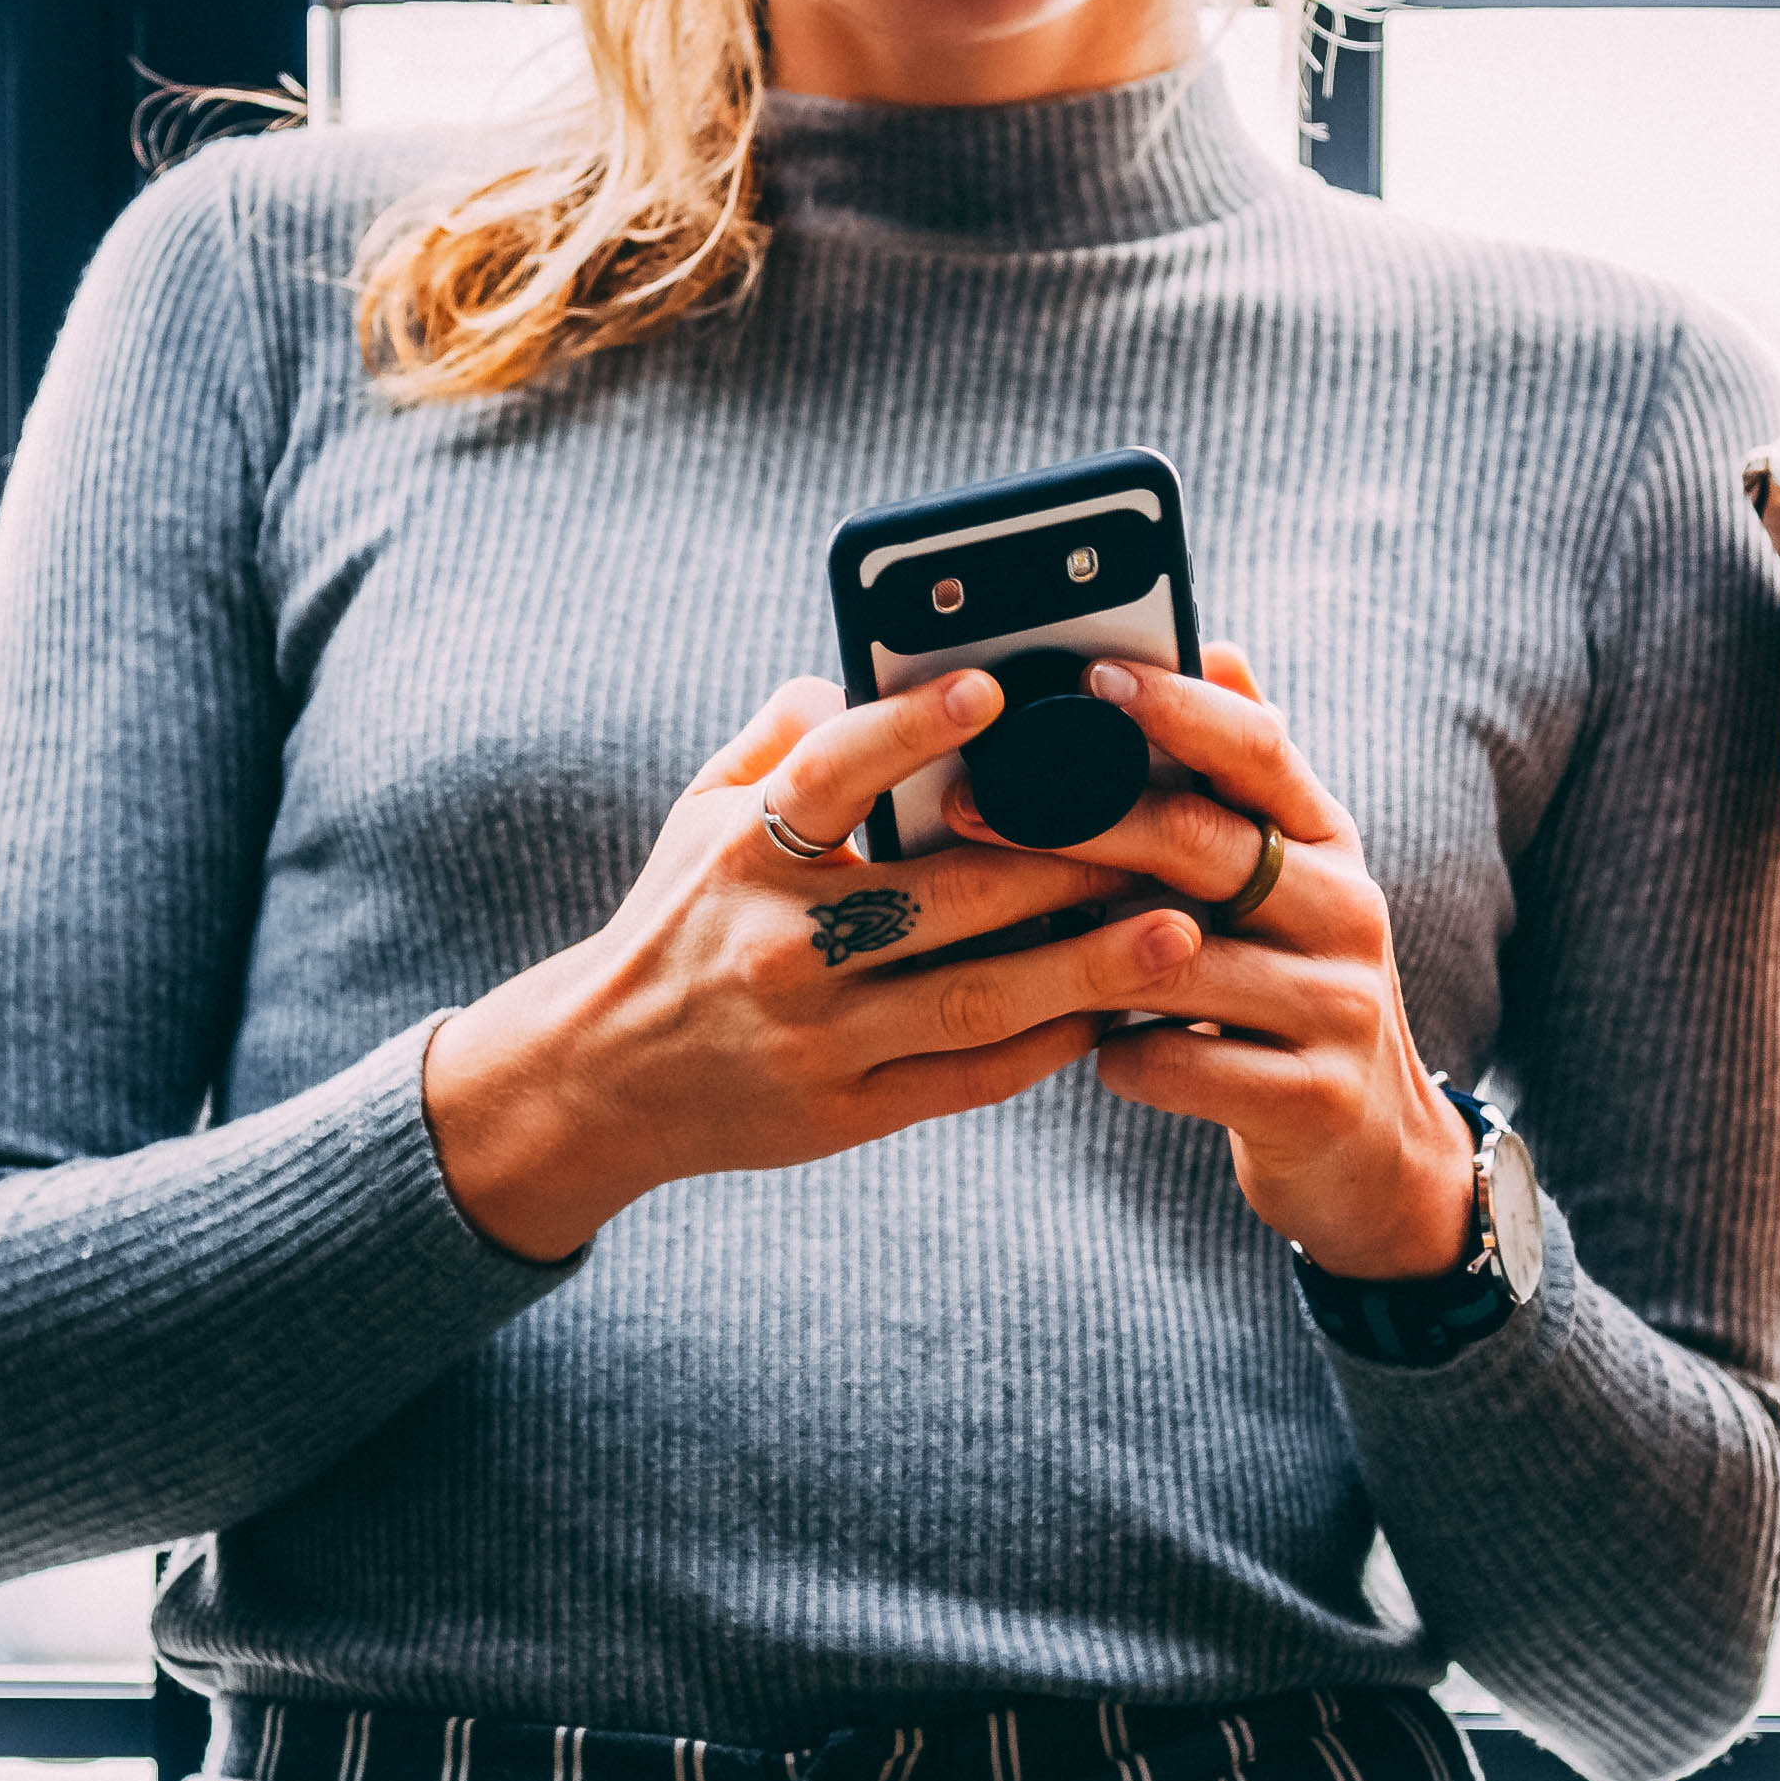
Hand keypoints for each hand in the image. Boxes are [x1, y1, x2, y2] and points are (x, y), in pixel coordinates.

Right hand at [424, 670, 1196, 1260]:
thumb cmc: (679, 922)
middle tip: (1164, 826)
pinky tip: (1114, 1013)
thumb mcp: (701, 815)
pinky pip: (967, 1079)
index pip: (828, 776)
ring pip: (974, 1000)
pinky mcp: (846, 1112)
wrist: (603, 1078)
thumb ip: (781, 739)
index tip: (994, 689)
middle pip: (941, 898)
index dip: (909, 730)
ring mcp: (816, 1037)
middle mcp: (778, 944)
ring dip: (1085, 965)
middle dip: (1064, 864)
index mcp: (744, 852)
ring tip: (1177, 930)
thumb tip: (860, 668)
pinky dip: (1046, 1046)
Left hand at [953, 645, 1474, 1281]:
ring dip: (1079, 951)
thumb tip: (1213, 650)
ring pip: (1181, 962)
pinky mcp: (1312, 1099)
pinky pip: (1183, 1067)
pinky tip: (1089, 1050)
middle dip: (1077, 821)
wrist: (1372, 1148)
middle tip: (968, 806)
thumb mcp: (1288, 881)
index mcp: (1331, 842)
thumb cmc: (1286, 989)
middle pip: (1204, 846)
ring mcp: (1338, 1008)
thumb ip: (1244, 784)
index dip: (1177, 709)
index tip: (1090, 675)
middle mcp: (1348, 911)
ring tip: (993, 938)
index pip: (1260, 752)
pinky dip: (1122, 1058)